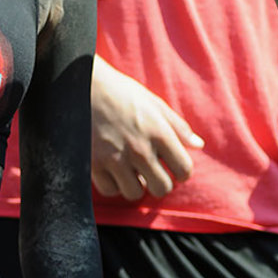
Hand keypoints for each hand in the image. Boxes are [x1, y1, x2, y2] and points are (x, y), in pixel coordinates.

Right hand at [91, 58, 203, 199]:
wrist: (79, 85)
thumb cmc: (119, 92)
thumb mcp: (152, 103)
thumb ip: (177, 126)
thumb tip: (198, 145)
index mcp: (159, 132)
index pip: (184, 170)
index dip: (180, 172)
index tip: (171, 167)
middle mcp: (139, 149)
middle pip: (161, 188)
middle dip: (158, 182)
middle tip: (150, 171)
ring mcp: (115, 158)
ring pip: (135, 193)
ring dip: (134, 184)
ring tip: (129, 170)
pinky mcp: (93, 164)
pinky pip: (110, 190)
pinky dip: (112, 184)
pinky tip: (111, 170)